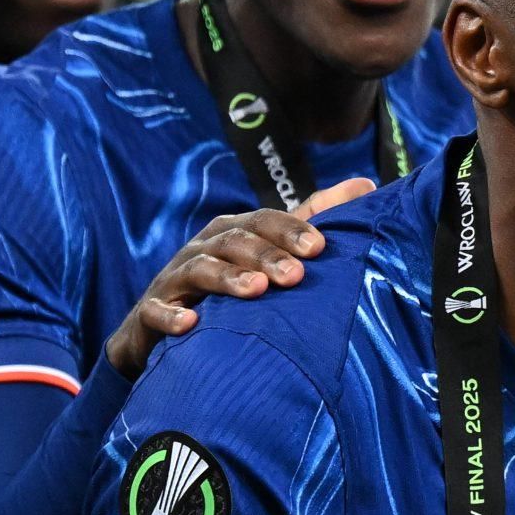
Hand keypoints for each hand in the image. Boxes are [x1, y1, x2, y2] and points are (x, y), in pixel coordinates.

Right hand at [104, 178, 373, 376]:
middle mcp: (202, 248)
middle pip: (234, 243)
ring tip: (256, 291)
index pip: (262, 221)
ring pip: (199, 270)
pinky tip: (190, 324)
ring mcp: (173, 279)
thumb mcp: (265, 252)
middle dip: (265, 255)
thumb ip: (310, 221)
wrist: (157, 329)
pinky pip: (156, 312)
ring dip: (227, 279)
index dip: (289, 230)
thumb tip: (365, 185)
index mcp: (232, 232)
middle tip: (297, 275)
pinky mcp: (149, 314)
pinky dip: (171, 316)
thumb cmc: (225, 286)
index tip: (320, 248)